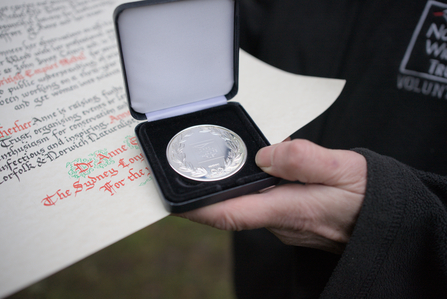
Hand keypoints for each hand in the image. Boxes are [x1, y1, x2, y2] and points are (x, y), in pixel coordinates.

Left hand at [177, 139, 366, 253]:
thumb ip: (303, 160)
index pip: (230, 213)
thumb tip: (265, 155)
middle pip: (233, 206)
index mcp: (288, 209)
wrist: (388, 219)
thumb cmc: (369, 195)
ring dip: (234, 184)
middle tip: (190, 164)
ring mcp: (284, 222)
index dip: (197, 208)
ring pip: (248, 203)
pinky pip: (263, 202)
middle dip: (211, 189)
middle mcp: (280, 221)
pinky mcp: (291, 218)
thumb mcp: (343, 168)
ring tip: (222, 158)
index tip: (172, 199)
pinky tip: (259, 167)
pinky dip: (254, 186)